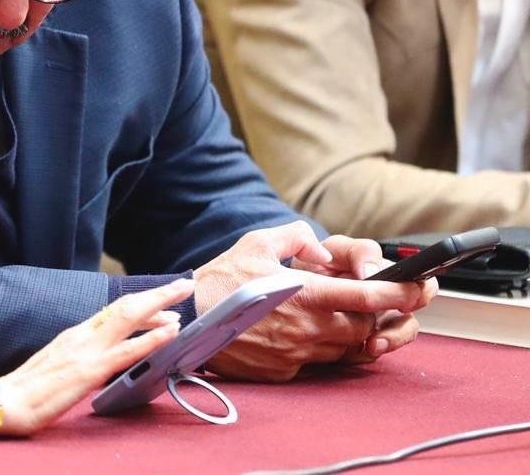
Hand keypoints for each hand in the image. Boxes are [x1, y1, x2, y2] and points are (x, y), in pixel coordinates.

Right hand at [0, 278, 194, 437]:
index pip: (113, 312)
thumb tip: (97, 357)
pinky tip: (170, 331)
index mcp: (74, 334)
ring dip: (159, 305)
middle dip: (156, 294)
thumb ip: (77, 356)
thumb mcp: (57, 365)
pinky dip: (150, 337)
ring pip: (128, 318)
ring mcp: (86, 350)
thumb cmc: (27, 390)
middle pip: (125, 306)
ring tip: (182, 297)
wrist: (5, 402)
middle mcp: (81, 335)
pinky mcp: (89, 370)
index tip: (163, 303)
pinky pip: (126, 351)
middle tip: (182, 286)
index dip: (141, 305)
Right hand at [195, 222, 433, 380]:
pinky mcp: (284, 371)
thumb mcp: (256, 243)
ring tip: (338, 313)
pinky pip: (319, 362)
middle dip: (375, 313)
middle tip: (376, 300)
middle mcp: (306, 328)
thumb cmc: (219, 281)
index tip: (422, 289)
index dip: (401, 294)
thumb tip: (320, 246)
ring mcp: (296, 354)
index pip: (367, 297)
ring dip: (351, 330)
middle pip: (364, 325)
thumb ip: (297, 238)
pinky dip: (323, 346)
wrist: (186, 321)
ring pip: (345, 347)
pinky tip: (307, 331)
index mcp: (304, 294)